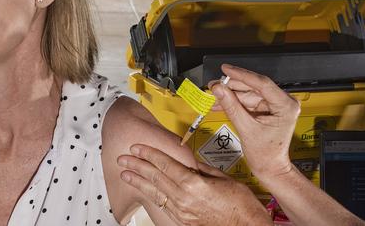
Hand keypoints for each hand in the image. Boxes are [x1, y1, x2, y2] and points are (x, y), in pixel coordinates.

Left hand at [118, 144, 271, 225]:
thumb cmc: (241, 205)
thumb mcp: (223, 178)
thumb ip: (203, 168)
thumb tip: (190, 160)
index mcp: (193, 184)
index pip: (164, 165)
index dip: (149, 154)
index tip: (137, 147)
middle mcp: (184, 199)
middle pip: (155, 178)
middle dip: (137, 166)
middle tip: (123, 158)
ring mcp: (182, 211)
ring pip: (155, 193)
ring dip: (139, 182)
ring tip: (126, 174)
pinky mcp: (183, 221)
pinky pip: (163, 205)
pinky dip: (151, 196)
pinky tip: (145, 192)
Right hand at [210, 64, 299, 180]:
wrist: (270, 168)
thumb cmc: (266, 154)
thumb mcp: (246, 129)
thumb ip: (231, 106)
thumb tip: (219, 89)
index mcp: (286, 106)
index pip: (262, 83)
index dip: (241, 75)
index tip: (226, 69)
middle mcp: (283, 102)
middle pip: (254, 86)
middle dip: (233, 86)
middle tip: (215, 84)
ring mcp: (275, 105)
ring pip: (249, 93)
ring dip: (231, 94)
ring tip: (215, 94)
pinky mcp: (267, 109)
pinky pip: (248, 100)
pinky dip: (235, 102)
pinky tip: (221, 102)